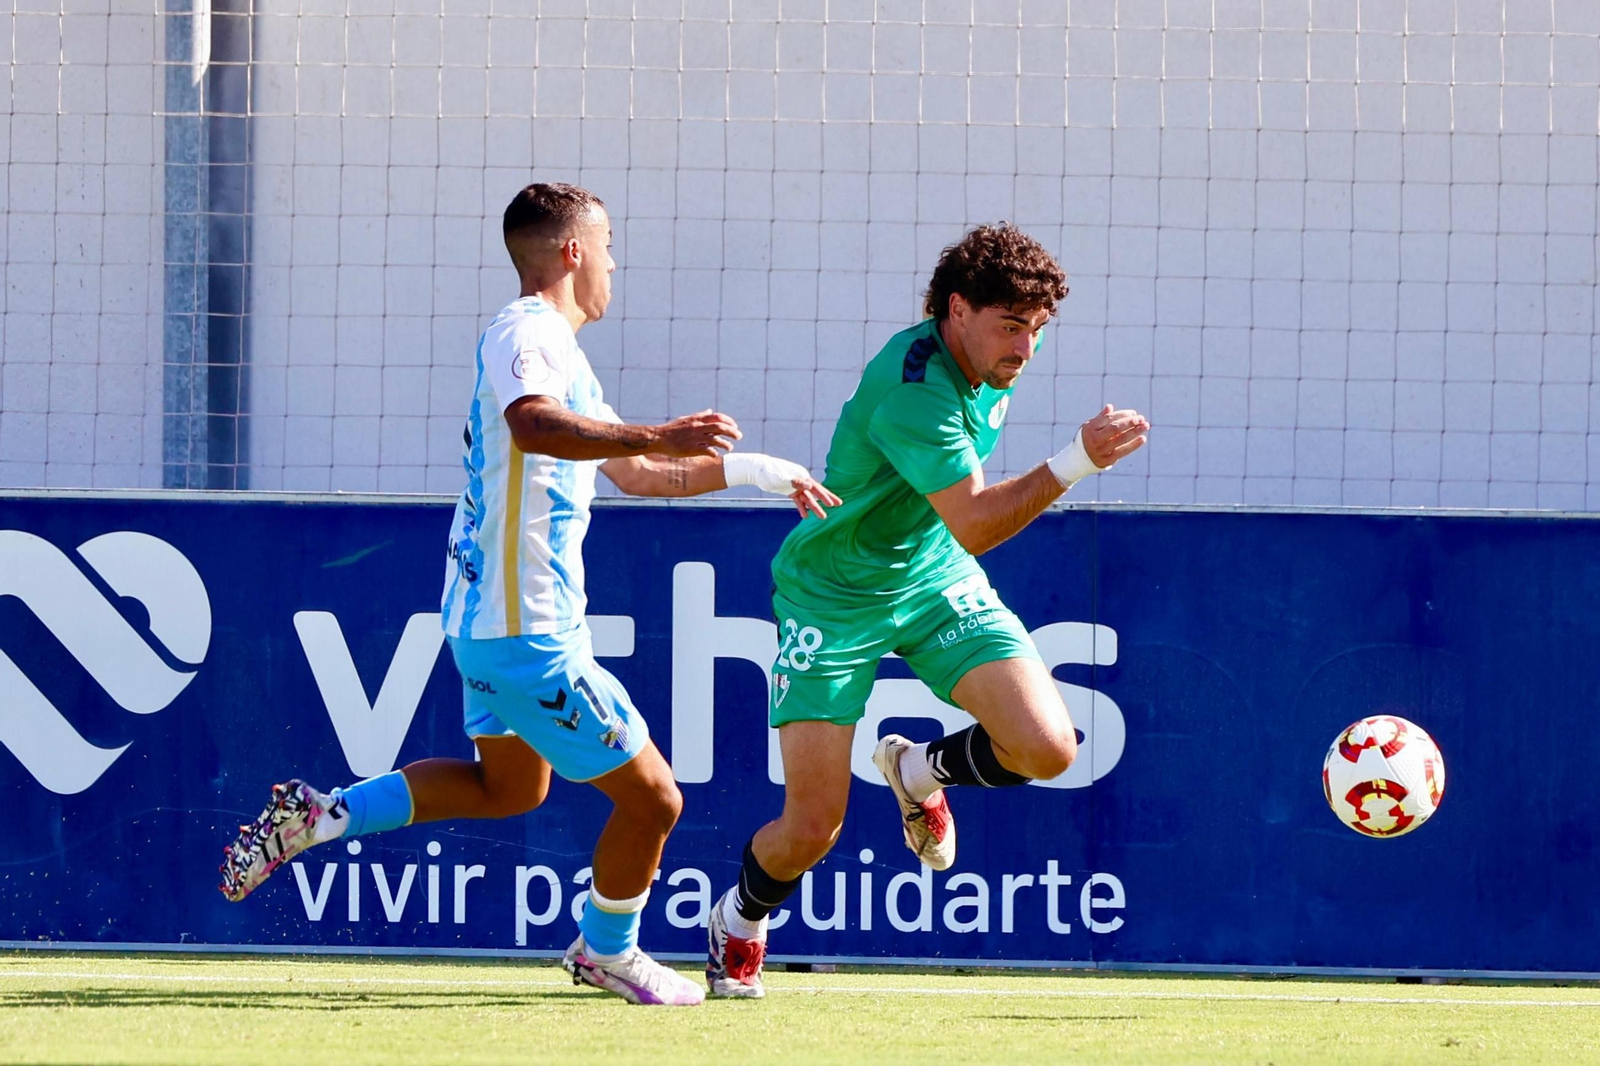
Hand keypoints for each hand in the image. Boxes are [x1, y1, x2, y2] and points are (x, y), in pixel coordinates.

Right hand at [653, 409, 740, 457]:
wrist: (659, 438)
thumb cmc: (672, 429)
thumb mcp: (687, 419)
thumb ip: (700, 415)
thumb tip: (710, 411)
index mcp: (697, 420)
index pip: (718, 417)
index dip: (729, 421)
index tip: (735, 426)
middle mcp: (698, 427)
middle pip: (720, 427)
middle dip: (732, 432)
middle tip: (739, 436)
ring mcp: (695, 438)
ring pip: (716, 440)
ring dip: (726, 444)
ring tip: (730, 448)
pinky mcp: (692, 449)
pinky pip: (708, 450)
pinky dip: (714, 453)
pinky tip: (716, 455)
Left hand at [723, 453, 842, 517]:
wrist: (757, 470)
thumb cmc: (769, 473)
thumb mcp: (782, 478)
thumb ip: (796, 482)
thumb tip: (811, 485)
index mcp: (801, 476)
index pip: (816, 487)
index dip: (826, 496)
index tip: (834, 504)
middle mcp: (800, 480)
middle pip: (816, 491)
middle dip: (827, 499)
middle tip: (839, 505)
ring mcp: (795, 485)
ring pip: (807, 498)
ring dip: (815, 507)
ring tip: (823, 517)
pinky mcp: (789, 490)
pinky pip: (798, 500)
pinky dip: (801, 507)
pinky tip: (805, 516)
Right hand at [1079, 404, 1148, 468]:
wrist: (1078, 460)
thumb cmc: (1087, 439)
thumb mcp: (1090, 427)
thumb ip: (1100, 418)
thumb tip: (1110, 407)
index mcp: (1090, 428)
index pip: (1109, 419)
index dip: (1123, 415)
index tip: (1133, 413)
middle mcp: (1095, 439)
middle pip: (1115, 428)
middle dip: (1130, 422)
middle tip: (1141, 418)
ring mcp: (1101, 450)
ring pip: (1121, 439)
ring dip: (1135, 432)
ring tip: (1145, 426)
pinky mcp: (1107, 460)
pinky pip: (1123, 451)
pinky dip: (1134, 445)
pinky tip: (1142, 438)